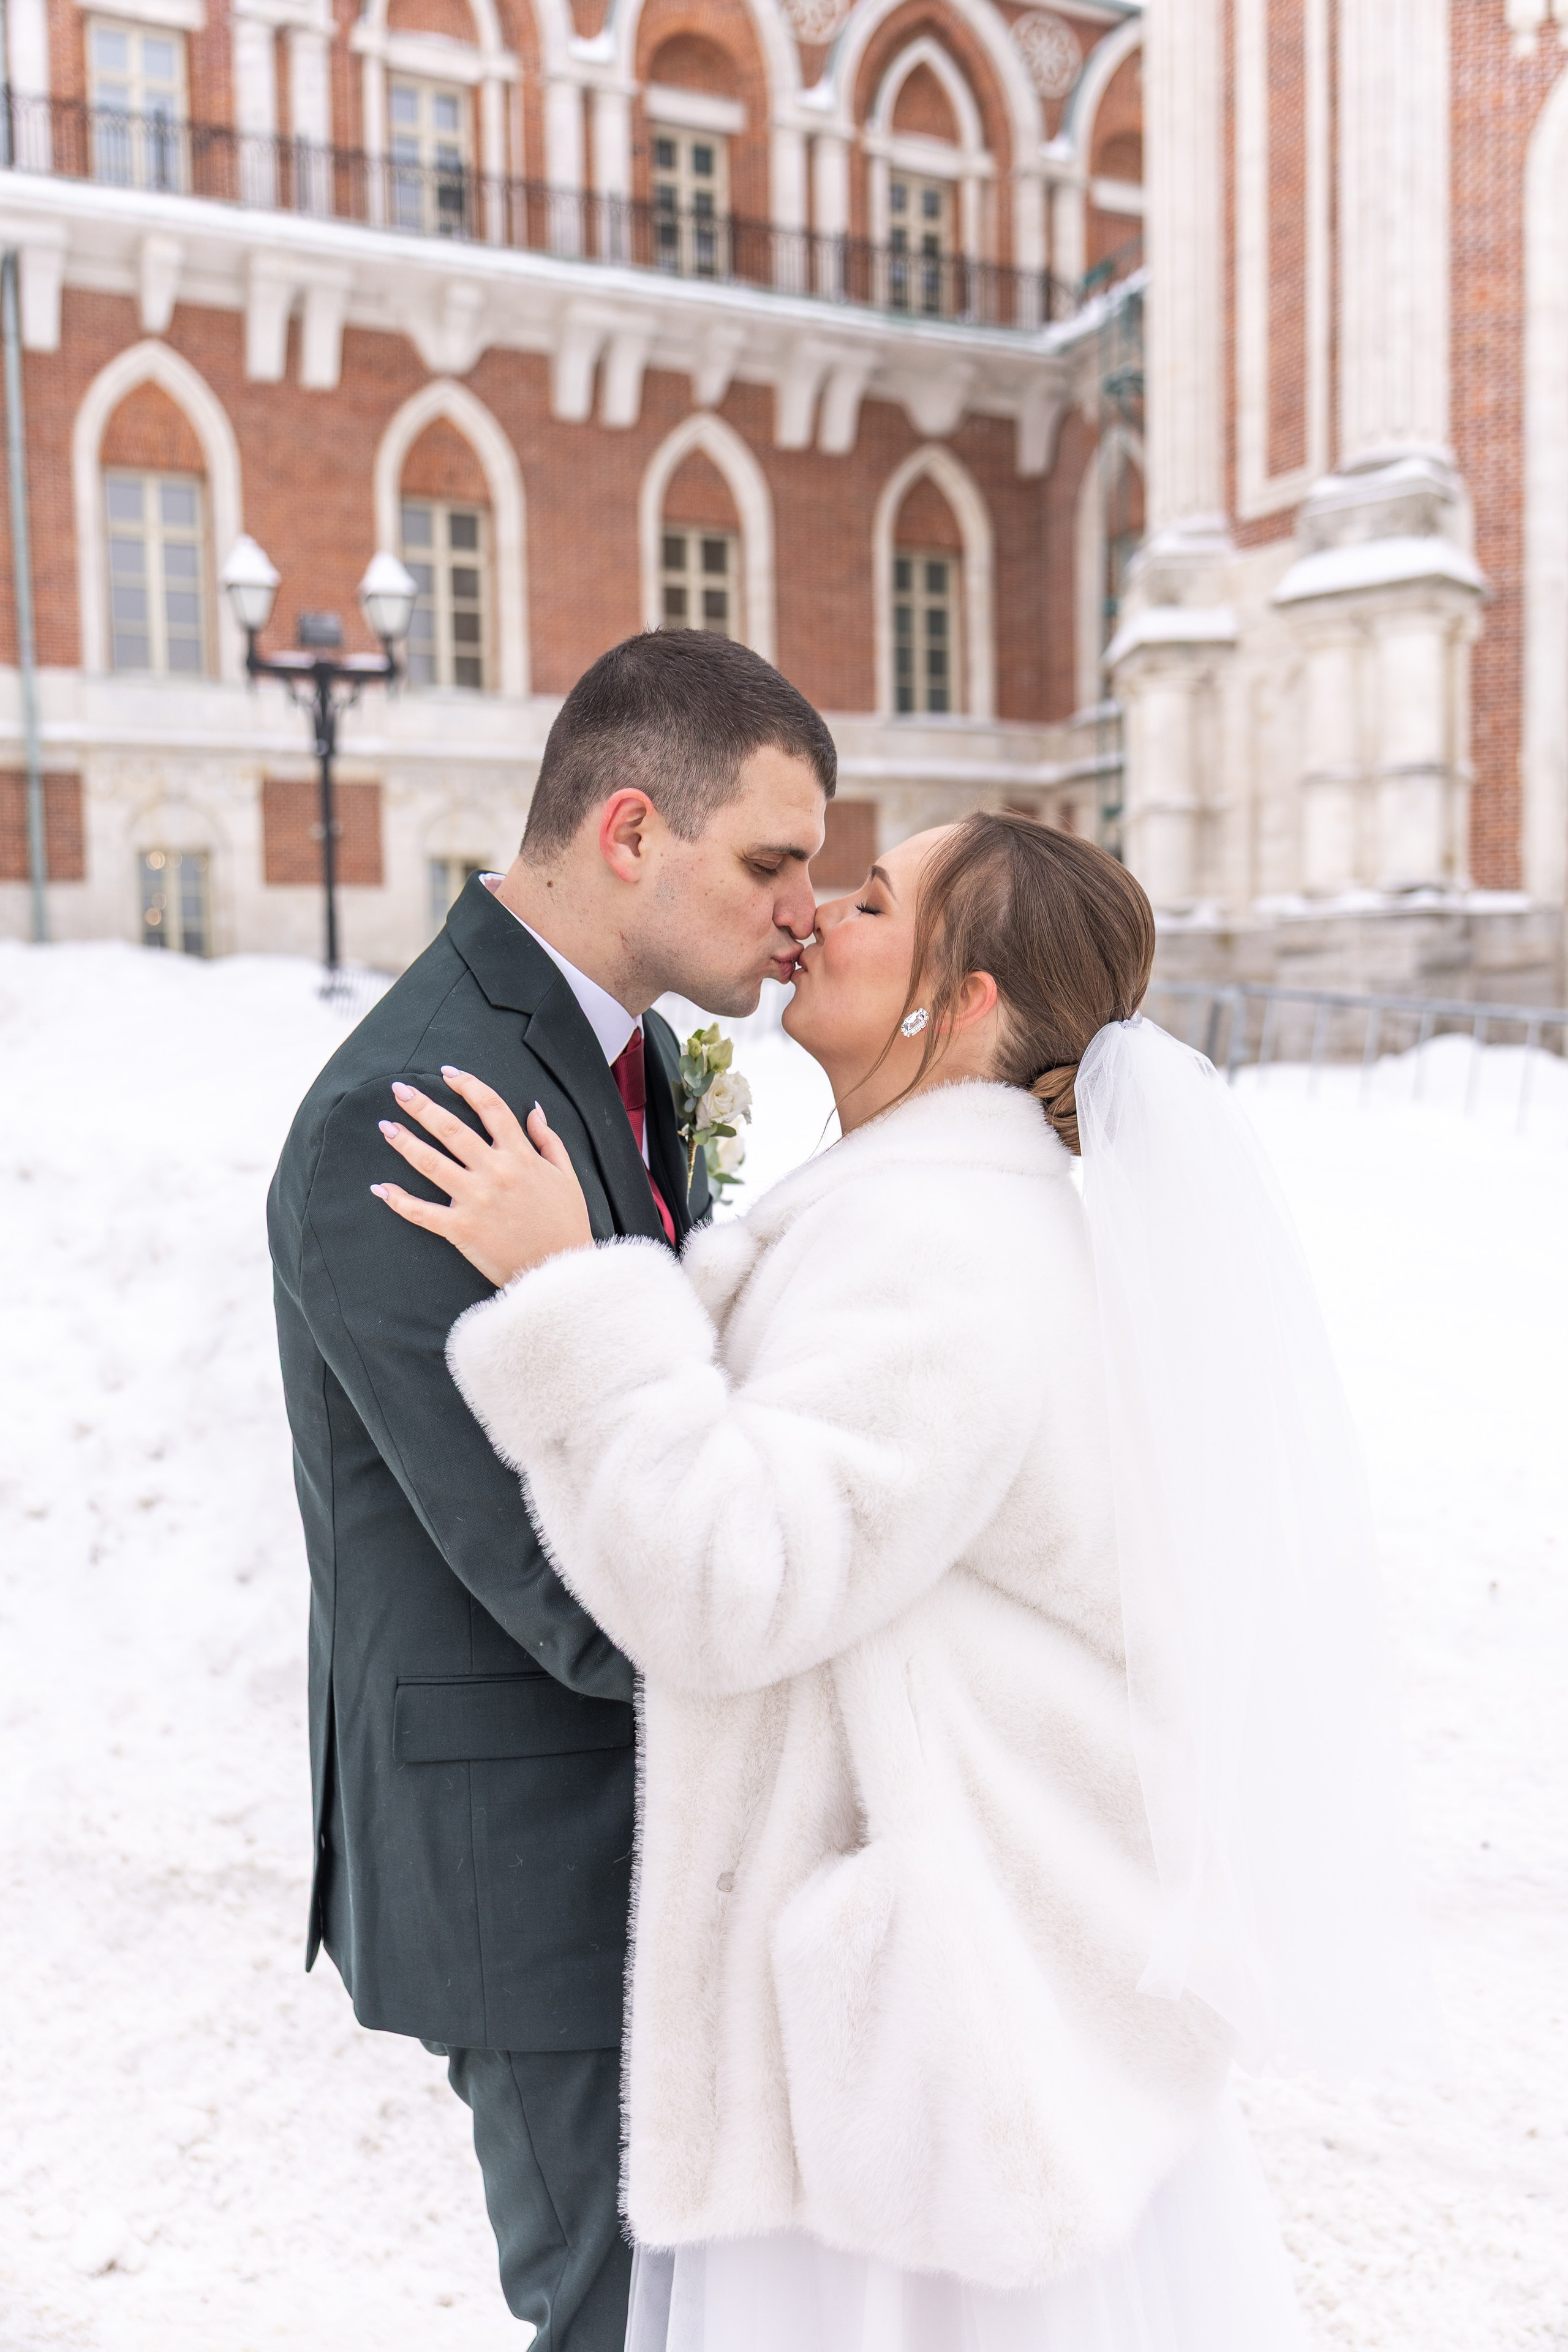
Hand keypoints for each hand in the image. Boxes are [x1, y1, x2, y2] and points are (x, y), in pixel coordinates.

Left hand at [370, 1067, 592, 1287]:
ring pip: (431, 1163)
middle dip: (422, 1106)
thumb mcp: (567, 1176)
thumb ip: (548, 1140)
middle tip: (399, 1090)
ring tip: (385, 1127)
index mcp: (521, 1156)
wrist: (559, 1270)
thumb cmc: (566, 1223)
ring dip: (404, 1142)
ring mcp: (475, 1200)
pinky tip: (380, 1188)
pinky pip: (422, 1212)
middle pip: (451, 1128)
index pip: (491, 1108)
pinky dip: (399, 1200)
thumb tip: (533, 1109)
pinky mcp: (461, 1229)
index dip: (468, 1085)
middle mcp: (494, 1172)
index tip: (448, 1073)